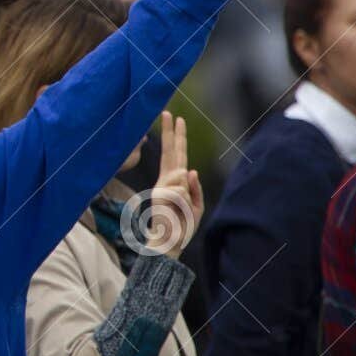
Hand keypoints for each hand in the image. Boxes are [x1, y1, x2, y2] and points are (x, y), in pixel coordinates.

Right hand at [142, 111, 203, 258]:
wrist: (168, 243)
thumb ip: (194, 188)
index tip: (175, 118)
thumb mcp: (195, 206)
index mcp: (174, 181)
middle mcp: (166, 180)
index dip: (176, 136)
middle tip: (168, 112)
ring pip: (182, 176)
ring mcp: (161, 186)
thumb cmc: (181, 226)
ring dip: (187, 195)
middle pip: (171, 151)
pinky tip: (176, 213)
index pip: (176, 154)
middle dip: (170, 132)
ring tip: (180, 210)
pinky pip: (180, 191)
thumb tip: (190, 170)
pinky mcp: (159, 195)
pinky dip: (184, 203)